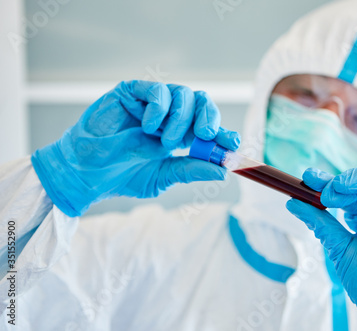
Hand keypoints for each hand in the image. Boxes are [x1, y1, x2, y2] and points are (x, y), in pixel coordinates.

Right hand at [31, 80, 239, 216]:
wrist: (86, 174)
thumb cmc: (122, 175)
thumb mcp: (161, 177)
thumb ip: (190, 170)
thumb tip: (223, 171)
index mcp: (180, 136)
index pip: (208, 128)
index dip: (223, 134)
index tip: (233, 144)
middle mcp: (169, 117)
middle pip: (201, 104)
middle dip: (209, 118)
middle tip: (207, 135)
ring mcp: (150, 104)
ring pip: (183, 94)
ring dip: (182, 118)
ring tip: (166, 141)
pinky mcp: (131, 93)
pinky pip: (156, 90)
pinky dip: (159, 107)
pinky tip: (150, 127)